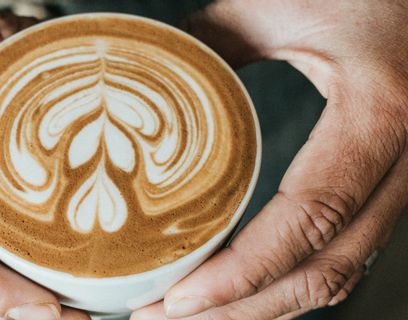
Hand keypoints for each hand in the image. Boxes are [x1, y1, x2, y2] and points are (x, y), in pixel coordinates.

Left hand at [132, 1, 407, 318]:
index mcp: (379, 114)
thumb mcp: (272, 6)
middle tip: (165, 316)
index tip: (177, 299)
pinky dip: (291, 280)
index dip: (242, 272)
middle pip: (324, 270)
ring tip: (193, 313)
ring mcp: (402, 179)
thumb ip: (206, 45)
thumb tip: (144, 81)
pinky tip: (245, 286)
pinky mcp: (387, 182)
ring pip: (339, 271)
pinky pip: (345, 249)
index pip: (309, 220)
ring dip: (264, 305)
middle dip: (242, 309)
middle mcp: (405, 161)